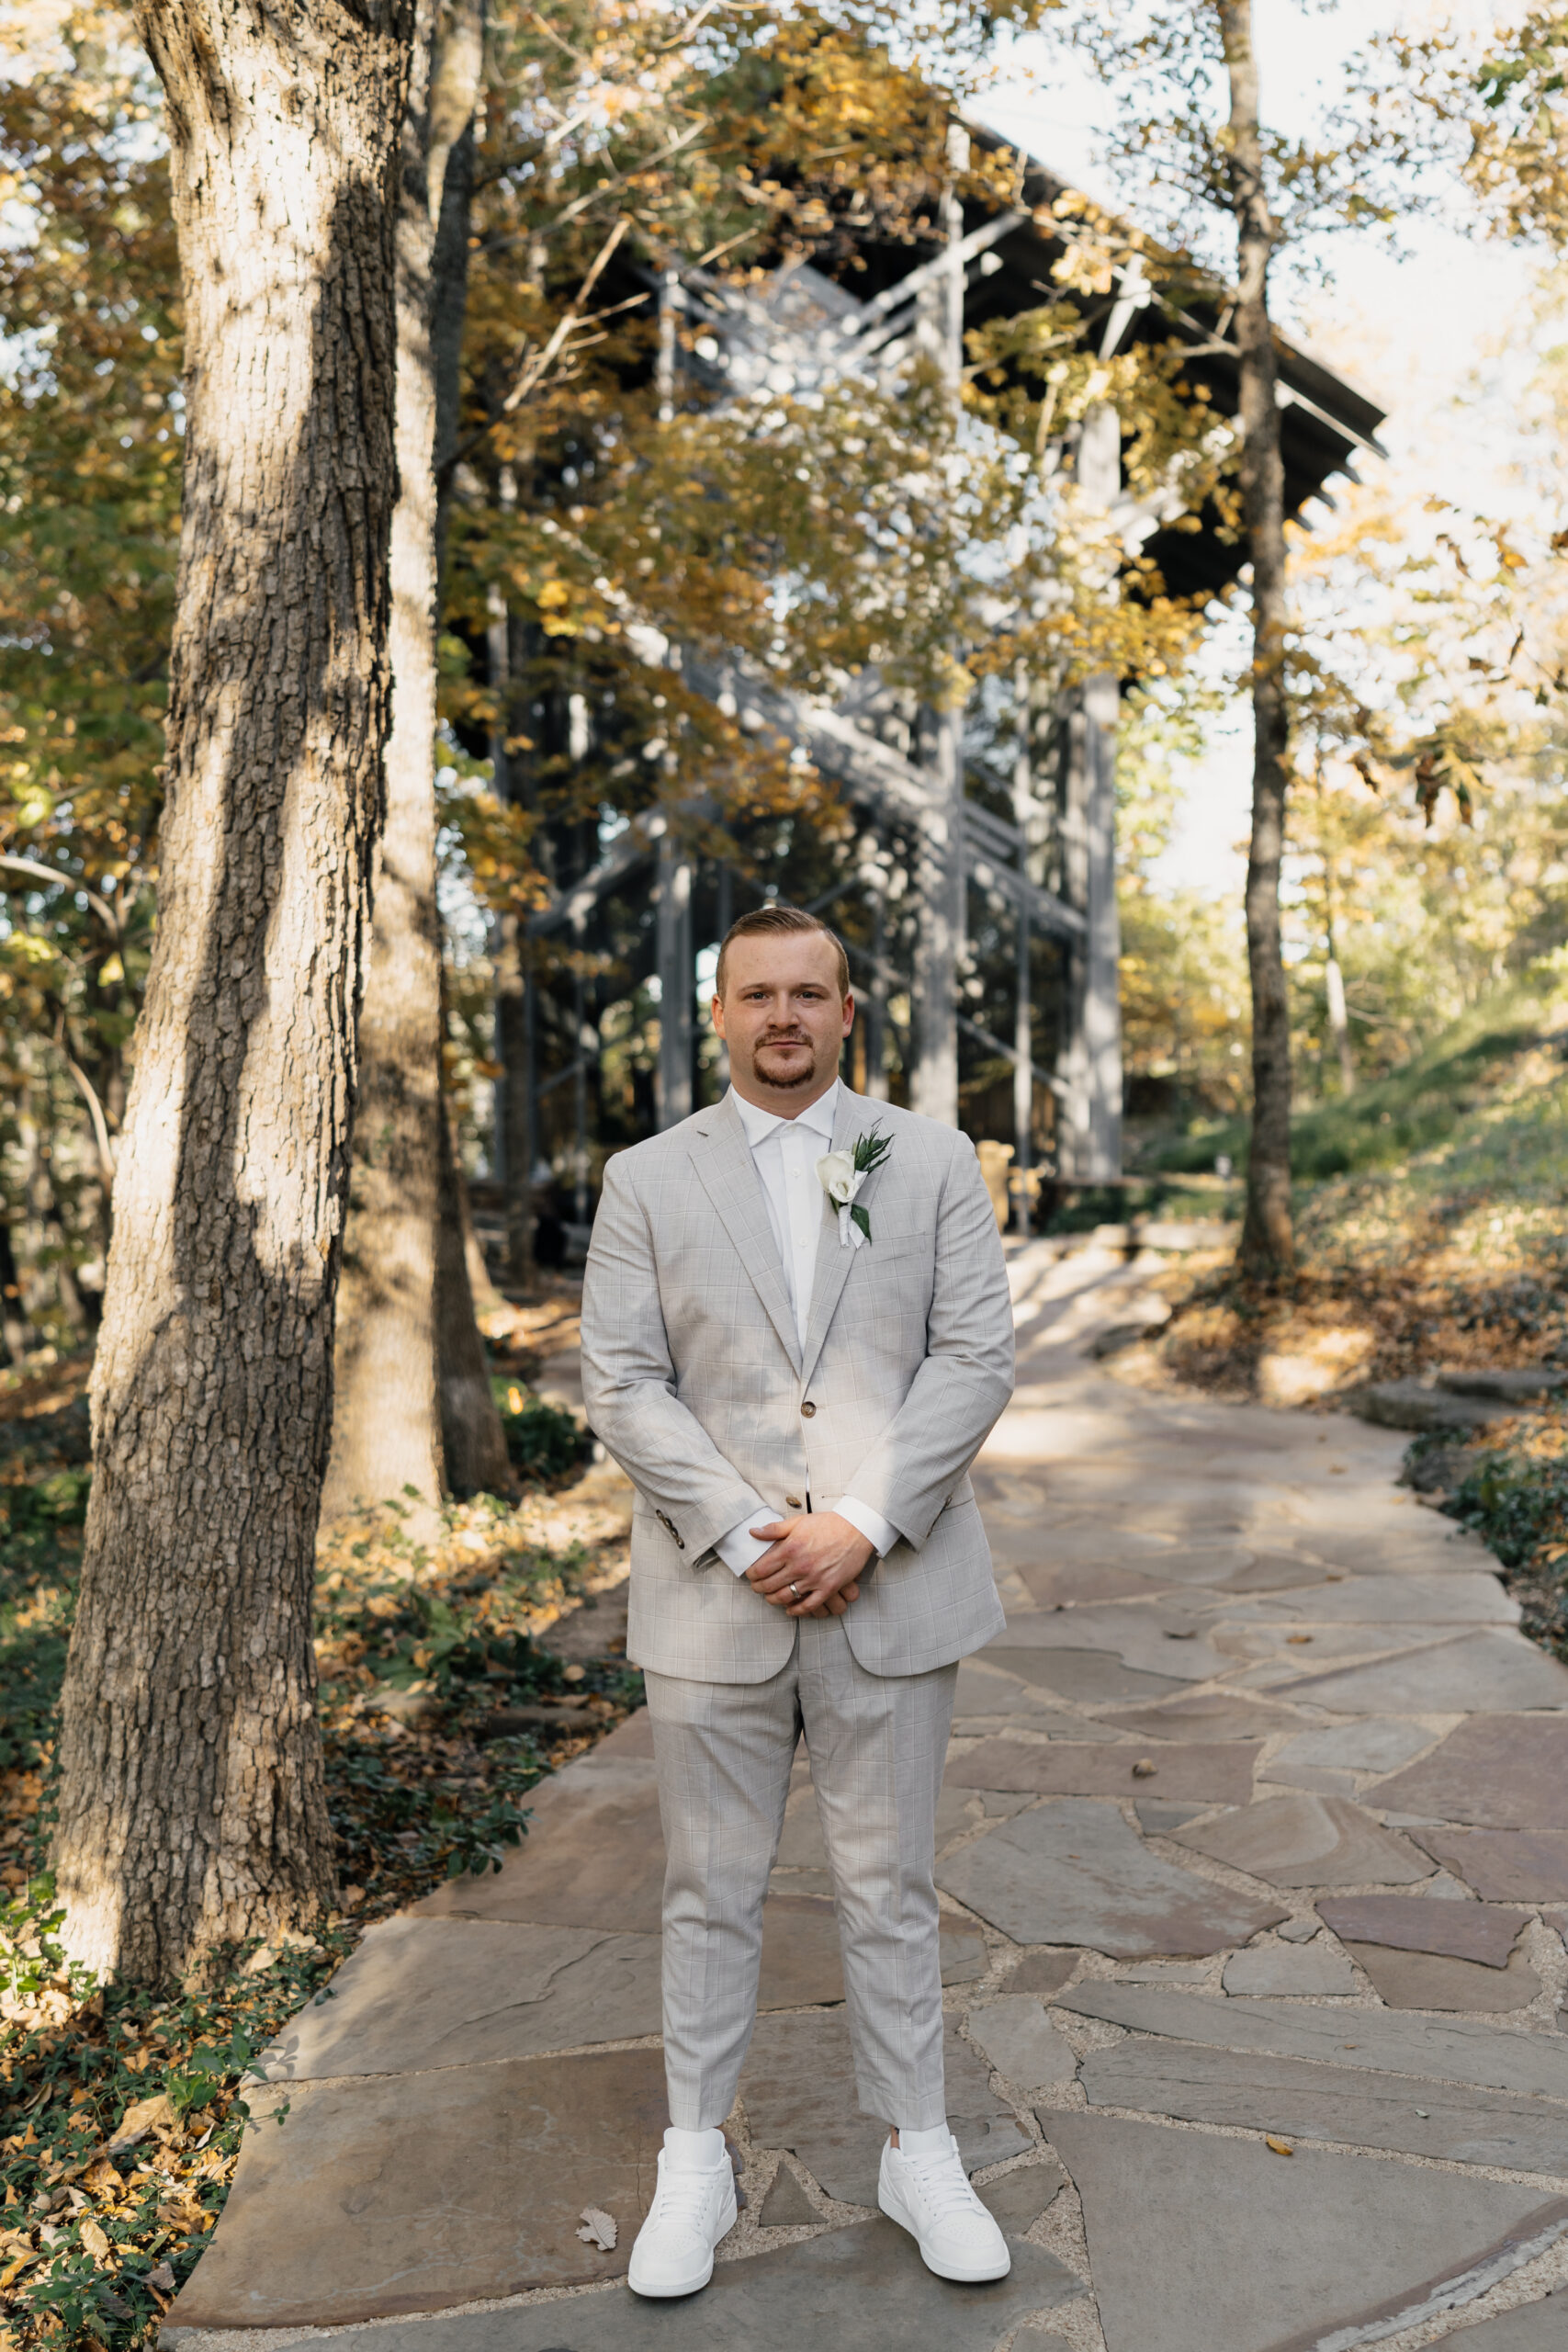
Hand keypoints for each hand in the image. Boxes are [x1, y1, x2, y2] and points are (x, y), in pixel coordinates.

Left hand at [745, 1512, 872, 1616]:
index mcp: (790, 1548)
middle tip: (756, 1588)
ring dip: (773, 1600)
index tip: (751, 1575)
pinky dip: (796, 1610)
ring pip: (785, 1597)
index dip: (752, 1574)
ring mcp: (814, 1578)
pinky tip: (790, 1609)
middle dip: (759, 1588)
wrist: (856, 1529)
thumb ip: (774, 1529)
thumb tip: (753, 1533)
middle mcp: (799, 1566)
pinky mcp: (828, 1587)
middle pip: (770, 1585)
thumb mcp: (798, 1522)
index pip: (761, 1568)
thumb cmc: (828, 1524)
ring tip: (770, 1597)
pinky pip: (808, 1605)